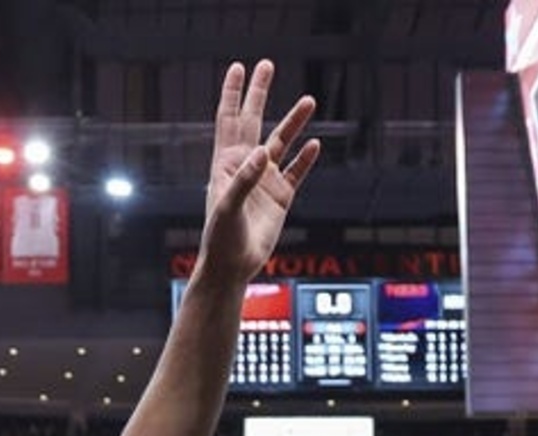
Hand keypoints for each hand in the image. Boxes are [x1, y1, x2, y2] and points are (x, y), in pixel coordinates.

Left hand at [197, 60, 319, 284]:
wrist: (232, 267)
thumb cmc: (221, 239)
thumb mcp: (228, 208)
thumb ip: (244, 180)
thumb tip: (261, 151)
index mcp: (226, 164)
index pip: (229, 120)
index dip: (233, 94)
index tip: (239, 67)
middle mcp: (245, 167)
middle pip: (254, 121)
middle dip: (260, 93)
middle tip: (267, 64)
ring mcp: (263, 181)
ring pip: (281, 143)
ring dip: (294, 122)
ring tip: (310, 100)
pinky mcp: (280, 198)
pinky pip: (296, 172)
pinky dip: (305, 158)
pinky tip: (316, 143)